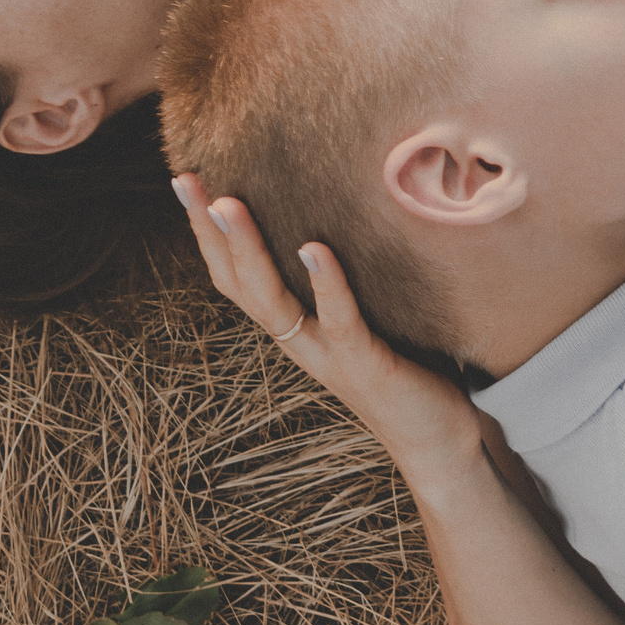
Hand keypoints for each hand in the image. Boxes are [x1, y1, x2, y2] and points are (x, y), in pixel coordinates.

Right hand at [172, 174, 483, 488]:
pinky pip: (340, 321)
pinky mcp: (368, 366)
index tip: (186, 181)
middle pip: (240, 284)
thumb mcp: (371, 317)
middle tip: (184, 181)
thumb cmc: (410, 371)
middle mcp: (302, 342)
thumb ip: (354, 277)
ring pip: (273, 303)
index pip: (238, 277)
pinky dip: (327, 284)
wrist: (439, 444)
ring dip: (249, 252)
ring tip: (227, 204)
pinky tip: (314, 247)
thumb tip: (354, 210)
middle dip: (209, 232)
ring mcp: (330, 356)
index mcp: (297, 328)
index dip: (207, 234)